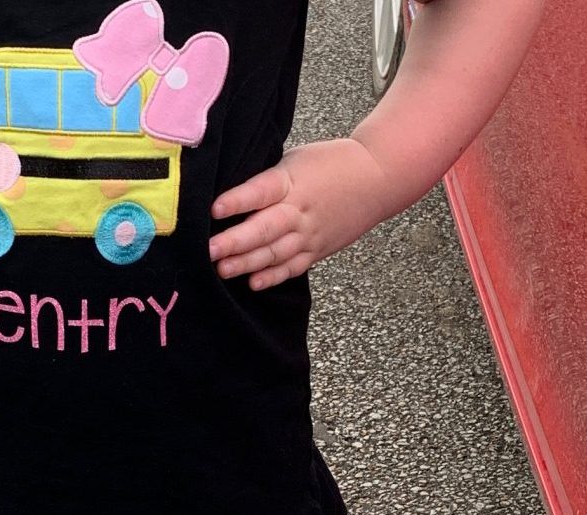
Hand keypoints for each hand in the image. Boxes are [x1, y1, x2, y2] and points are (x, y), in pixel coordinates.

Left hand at [208, 139, 401, 290]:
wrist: (377, 178)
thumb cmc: (330, 163)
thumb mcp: (293, 160)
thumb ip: (265, 180)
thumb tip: (226, 195)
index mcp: (290, 181)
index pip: (260, 191)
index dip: (237, 201)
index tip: (213, 209)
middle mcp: (299, 210)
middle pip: (265, 228)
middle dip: (235, 241)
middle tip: (209, 250)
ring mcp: (310, 233)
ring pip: (276, 252)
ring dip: (248, 263)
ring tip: (222, 269)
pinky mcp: (317, 249)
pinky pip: (293, 266)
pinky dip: (274, 276)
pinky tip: (254, 283)